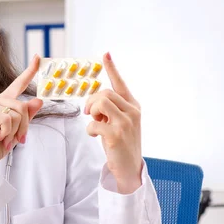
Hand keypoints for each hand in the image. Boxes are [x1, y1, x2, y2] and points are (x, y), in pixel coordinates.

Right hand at [0, 55, 43, 165]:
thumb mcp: (17, 130)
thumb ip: (27, 115)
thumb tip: (38, 100)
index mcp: (4, 102)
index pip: (19, 84)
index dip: (30, 71)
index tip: (38, 58)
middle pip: (23, 106)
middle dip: (24, 126)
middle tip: (18, 139)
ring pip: (17, 113)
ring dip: (15, 131)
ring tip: (5, 138)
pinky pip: (7, 119)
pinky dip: (7, 132)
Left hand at [85, 52, 142, 193]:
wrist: (129, 169)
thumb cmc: (120, 143)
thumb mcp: (118, 122)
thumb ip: (110, 109)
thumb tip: (94, 100)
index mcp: (133, 106)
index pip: (120, 83)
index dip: (112, 68)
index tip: (105, 54)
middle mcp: (133, 111)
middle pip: (104, 92)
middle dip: (92, 101)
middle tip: (90, 113)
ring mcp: (126, 123)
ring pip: (100, 102)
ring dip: (91, 112)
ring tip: (94, 122)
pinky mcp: (116, 135)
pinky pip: (93, 123)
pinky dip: (90, 129)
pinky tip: (96, 136)